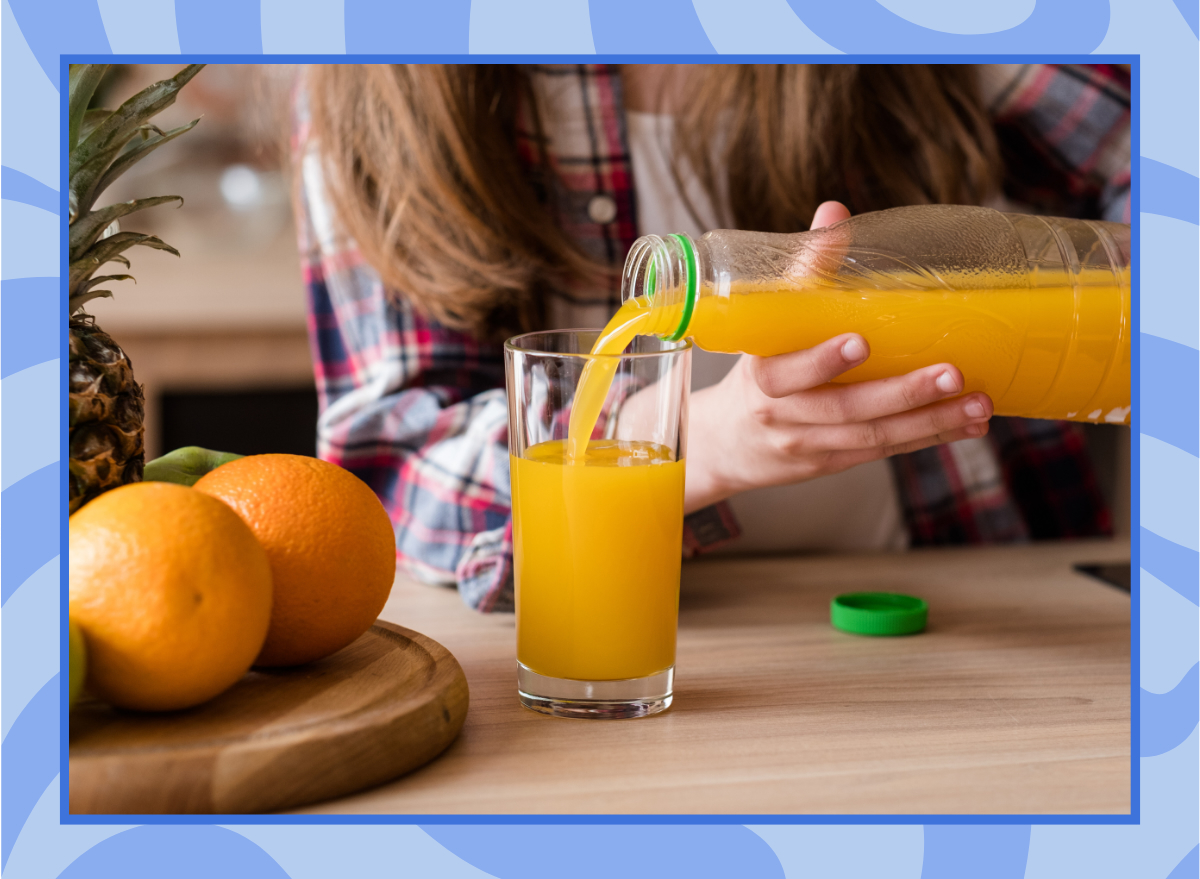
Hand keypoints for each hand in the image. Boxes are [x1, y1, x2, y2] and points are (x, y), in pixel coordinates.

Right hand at [682, 201, 993, 513]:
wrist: (723, 444)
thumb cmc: (754, 371)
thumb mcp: (764, 324)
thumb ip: (802, 271)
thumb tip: (834, 211)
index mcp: (762, 375)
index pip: (788, 370)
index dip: (822, 360)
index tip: (860, 340)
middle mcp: (782, 415)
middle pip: (844, 409)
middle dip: (901, 393)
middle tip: (951, 373)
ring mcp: (808, 444)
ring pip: (872, 437)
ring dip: (929, 420)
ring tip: (978, 404)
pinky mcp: (831, 462)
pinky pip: (883, 451)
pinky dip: (928, 437)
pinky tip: (968, 425)